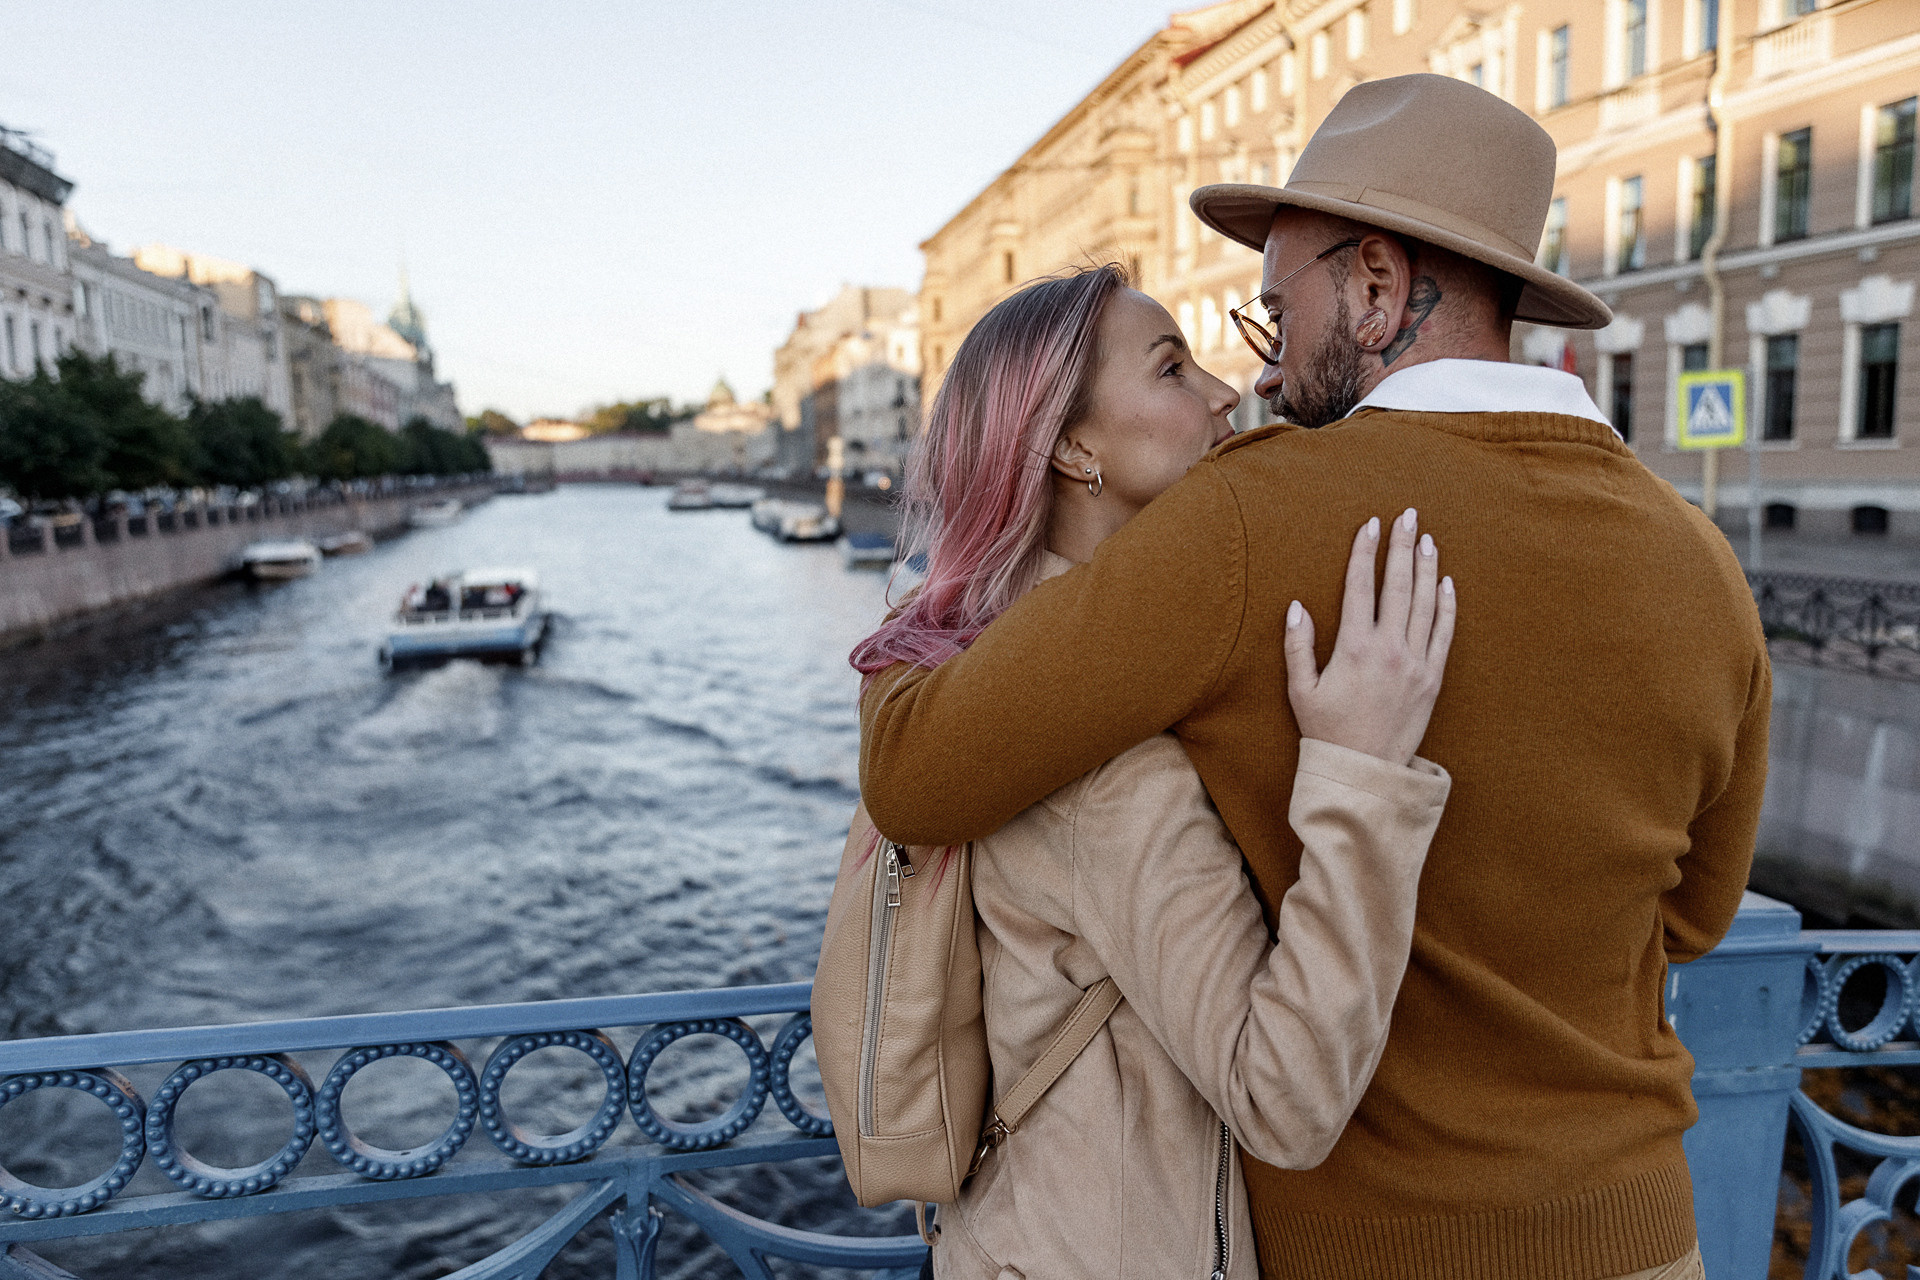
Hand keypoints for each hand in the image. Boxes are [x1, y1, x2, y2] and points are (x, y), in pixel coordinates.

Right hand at [1283, 509, 1455, 765]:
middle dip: (1402, 546)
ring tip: (1427, 539)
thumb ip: (1297, 646)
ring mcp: (1416, 662)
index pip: (1361, 586)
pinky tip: (1446, 582)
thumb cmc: (1326, 731)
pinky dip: (1447, 604)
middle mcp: (1389, 649)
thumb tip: (1296, 606)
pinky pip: (1444, 632)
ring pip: (1425, 602)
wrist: (1365, 771)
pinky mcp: (1433, 678)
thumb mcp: (1300, 690)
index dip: (1365, 552)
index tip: (1371, 525)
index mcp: (1354, 647)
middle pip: (1398, 585)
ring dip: (1427, 567)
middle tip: (1407, 515)